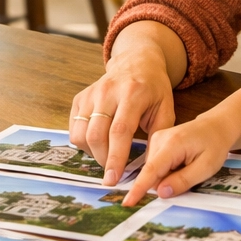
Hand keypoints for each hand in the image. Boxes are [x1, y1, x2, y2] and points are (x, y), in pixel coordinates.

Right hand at [69, 51, 176, 185]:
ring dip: (92, 152)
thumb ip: (158, 138)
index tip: (113, 179)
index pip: (119, 131)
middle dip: (103, 160)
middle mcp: (107, 91)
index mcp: (132, 94)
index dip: (115, 158)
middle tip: (113, 172)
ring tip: (107, 155)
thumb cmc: (154, 88)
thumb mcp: (166, 109)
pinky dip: (84, 142)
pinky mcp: (80, 97)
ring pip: (80, 133)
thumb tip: (148, 170)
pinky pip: (74, 128)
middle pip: (96, 135)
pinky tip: (99, 142)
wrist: (137, 61)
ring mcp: (90, 93)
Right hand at [121, 116, 235, 206]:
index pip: (151, 170)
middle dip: (165, 183)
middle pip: (152, 173)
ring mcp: (156, 140)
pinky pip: (156, 166)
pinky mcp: (155, 143)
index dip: (139, 188)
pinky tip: (181, 163)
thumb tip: (160, 193)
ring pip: (154, 171)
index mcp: (172, 144)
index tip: (127, 202)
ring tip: (187, 165)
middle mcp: (159, 140)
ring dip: (167, 177)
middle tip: (189, 175)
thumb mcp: (206, 167)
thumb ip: (183, 180)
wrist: (216, 126)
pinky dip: (167, 171)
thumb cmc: (215, 145)